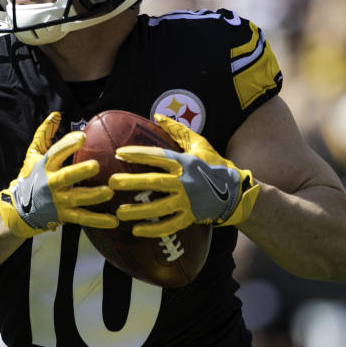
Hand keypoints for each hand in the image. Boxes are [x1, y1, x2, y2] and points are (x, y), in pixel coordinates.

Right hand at [0, 112, 116, 237]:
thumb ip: (44, 134)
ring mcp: (57, 201)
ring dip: (93, 196)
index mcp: (44, 166)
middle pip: (65, 177)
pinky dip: (98, 221)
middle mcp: (50, 184)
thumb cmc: (30, 177)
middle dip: (80, 172)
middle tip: (95, 165)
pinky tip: (114, 221)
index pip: (55, 153)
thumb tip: (56, 114)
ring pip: (76, 199)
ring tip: (109, 192)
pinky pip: (83, 219)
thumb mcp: (33, 155)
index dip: (68, 145)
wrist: (19, 210)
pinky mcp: (63, 216)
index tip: (82, 136)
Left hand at [108, 114, 259, 237]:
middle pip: (155, 182)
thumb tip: (156, 116)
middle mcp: (185, 182)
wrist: (233, 191)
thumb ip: (176, 130)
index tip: (118, 153)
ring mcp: (187, 201)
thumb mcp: (198, 143)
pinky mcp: (190, 217)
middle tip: (112, 183)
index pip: (157, 156)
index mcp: (184, 162)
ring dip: (139, 211)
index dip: (138, 154)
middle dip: (132, 182)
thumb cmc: (212, 164)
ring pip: (160, 207)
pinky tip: (136, 231)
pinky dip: (153, 230)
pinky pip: (170, 225)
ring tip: (119, 212)